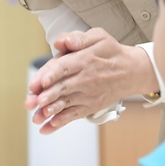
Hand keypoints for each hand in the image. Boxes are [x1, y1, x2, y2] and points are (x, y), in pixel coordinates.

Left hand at [25, 28, 158, 133]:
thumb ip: (78, 38)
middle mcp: (85, 79)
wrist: (133, 72)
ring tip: (36, 117)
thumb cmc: (111, 52)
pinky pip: (73, 115)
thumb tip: (61, 42)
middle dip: (45, 96)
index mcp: (85, 60)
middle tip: (31, 102)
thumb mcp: (99, 37)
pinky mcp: (90, 106)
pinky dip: (60, 122)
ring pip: (65, 104)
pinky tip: (47, 128)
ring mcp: (87, 95)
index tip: (40, 82)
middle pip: (62, 88)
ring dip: (49, 111)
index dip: (50, 74)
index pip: (64, 67)